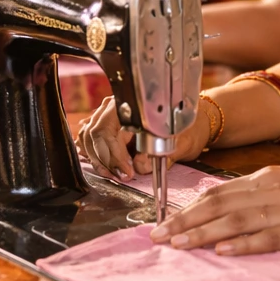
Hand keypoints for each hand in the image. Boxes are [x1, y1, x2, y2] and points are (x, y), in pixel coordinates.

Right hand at [75, 96, 209, 178]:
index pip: (109, 129)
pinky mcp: (107, 123)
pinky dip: (92, 153)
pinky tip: (102, 166)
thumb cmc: (185, 128)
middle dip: (105, 159)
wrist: (191, 121)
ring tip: (111, 174)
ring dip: (96, 158)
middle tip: (120, 176)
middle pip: (94, 133)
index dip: (115, 154)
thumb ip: (160, 153)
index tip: (128, 172)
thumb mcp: (178, 141)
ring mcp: (108, 113)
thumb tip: (139, 167)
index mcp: (132, 103)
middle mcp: (116, 105)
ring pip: (88, 135)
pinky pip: (89, 137)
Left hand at [148, 158, 279, 255]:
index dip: (187, 208)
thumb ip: (265, 191)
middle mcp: (272, 190)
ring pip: (235, 221)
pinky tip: (223, 251)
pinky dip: (244, 244)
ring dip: (202, 234)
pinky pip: (269, 237)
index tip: (162, 221)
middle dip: (184, 222)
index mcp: (268, 177)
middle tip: (155, 237)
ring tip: (176, 245)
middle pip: (218, 206)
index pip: (218, 193)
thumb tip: (233, 205)